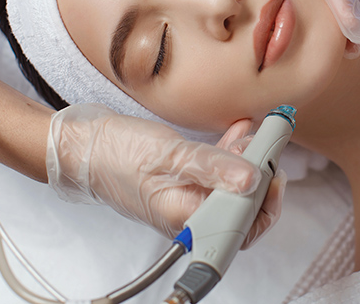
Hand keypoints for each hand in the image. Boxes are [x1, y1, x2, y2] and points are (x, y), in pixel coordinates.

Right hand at [46, 103, 283, 242]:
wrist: (86, 147)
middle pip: (241, 208)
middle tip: (269, 145)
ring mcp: (187, 198)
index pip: (240, 225)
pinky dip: (230, 154)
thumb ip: (210, 167)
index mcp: (185, 217)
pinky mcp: (183, 181)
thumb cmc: (117, 153)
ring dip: (247, 162)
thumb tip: (252, 179)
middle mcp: (190, 214)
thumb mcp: (167, 154)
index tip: (273, 165)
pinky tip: (237, 133)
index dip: (265, 199)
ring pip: (231, 188)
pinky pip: (215, 173)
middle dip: (260, 177)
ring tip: (254, 136)